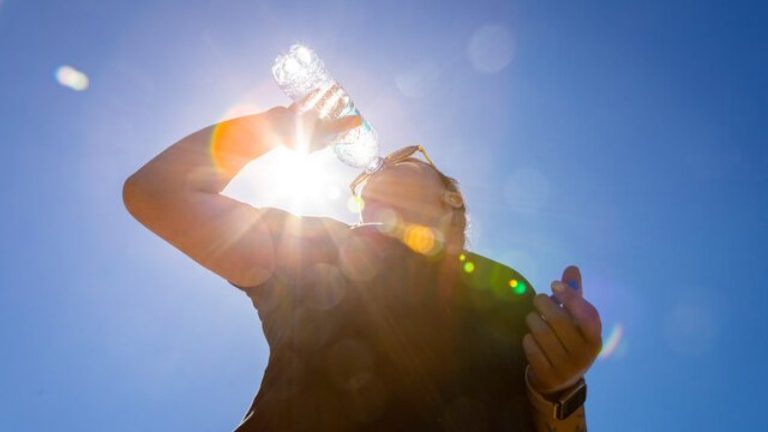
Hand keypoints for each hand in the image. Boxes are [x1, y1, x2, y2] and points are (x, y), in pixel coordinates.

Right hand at [262, 87, 361, 152]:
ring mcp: (299, 124)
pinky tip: (320, 87)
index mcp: (317, 143)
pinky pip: (304, 103)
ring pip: (317, 109)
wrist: (269, 128)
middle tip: (347, 98)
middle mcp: (309, 134)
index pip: (336, 134)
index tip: (354, 114)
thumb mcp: (323, 130)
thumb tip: (359, 121)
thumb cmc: (296, 133)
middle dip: (337, 109)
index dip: (345, 125)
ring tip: (336, 89)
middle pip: (328, 120)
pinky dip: (312, 96)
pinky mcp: (291, 114)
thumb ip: (341, 126)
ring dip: (326, 100)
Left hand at [522, 266, 602, 395]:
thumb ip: (574, 295)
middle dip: (544, 304)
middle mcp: (584, 354)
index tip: (554, 284)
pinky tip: (531, 337)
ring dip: (533, 320)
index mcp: (594, 338)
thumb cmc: (568, 341)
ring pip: (542, 333)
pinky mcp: (548, 375)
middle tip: (538, 299)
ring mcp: (566, 367)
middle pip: (559, 321)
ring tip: (533, 318)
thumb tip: (572, 268)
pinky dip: (528, 338)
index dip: (571, 297)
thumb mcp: (575, 321)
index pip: (587, 315)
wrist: (560, 381)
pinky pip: (531, 348)